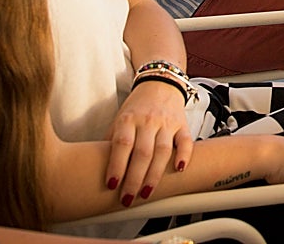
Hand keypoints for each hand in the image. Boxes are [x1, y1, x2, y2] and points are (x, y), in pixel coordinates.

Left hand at [106, 80, 193, 204]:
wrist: (160, 84)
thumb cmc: (137, 107)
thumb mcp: (119, 119)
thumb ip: (112, 141)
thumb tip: (97, 167)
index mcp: (128, 119)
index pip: (122, 144)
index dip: (116, 165)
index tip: (112, 185)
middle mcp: (148, 120)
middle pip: (142, 152)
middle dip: (134, 179)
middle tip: (128, 199)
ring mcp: (167, 122)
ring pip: (163, 151)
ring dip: (155, 175)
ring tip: (146, 193)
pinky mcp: (182, 124)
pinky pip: (186, 141)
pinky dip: (184, 155)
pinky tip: (179, 169)